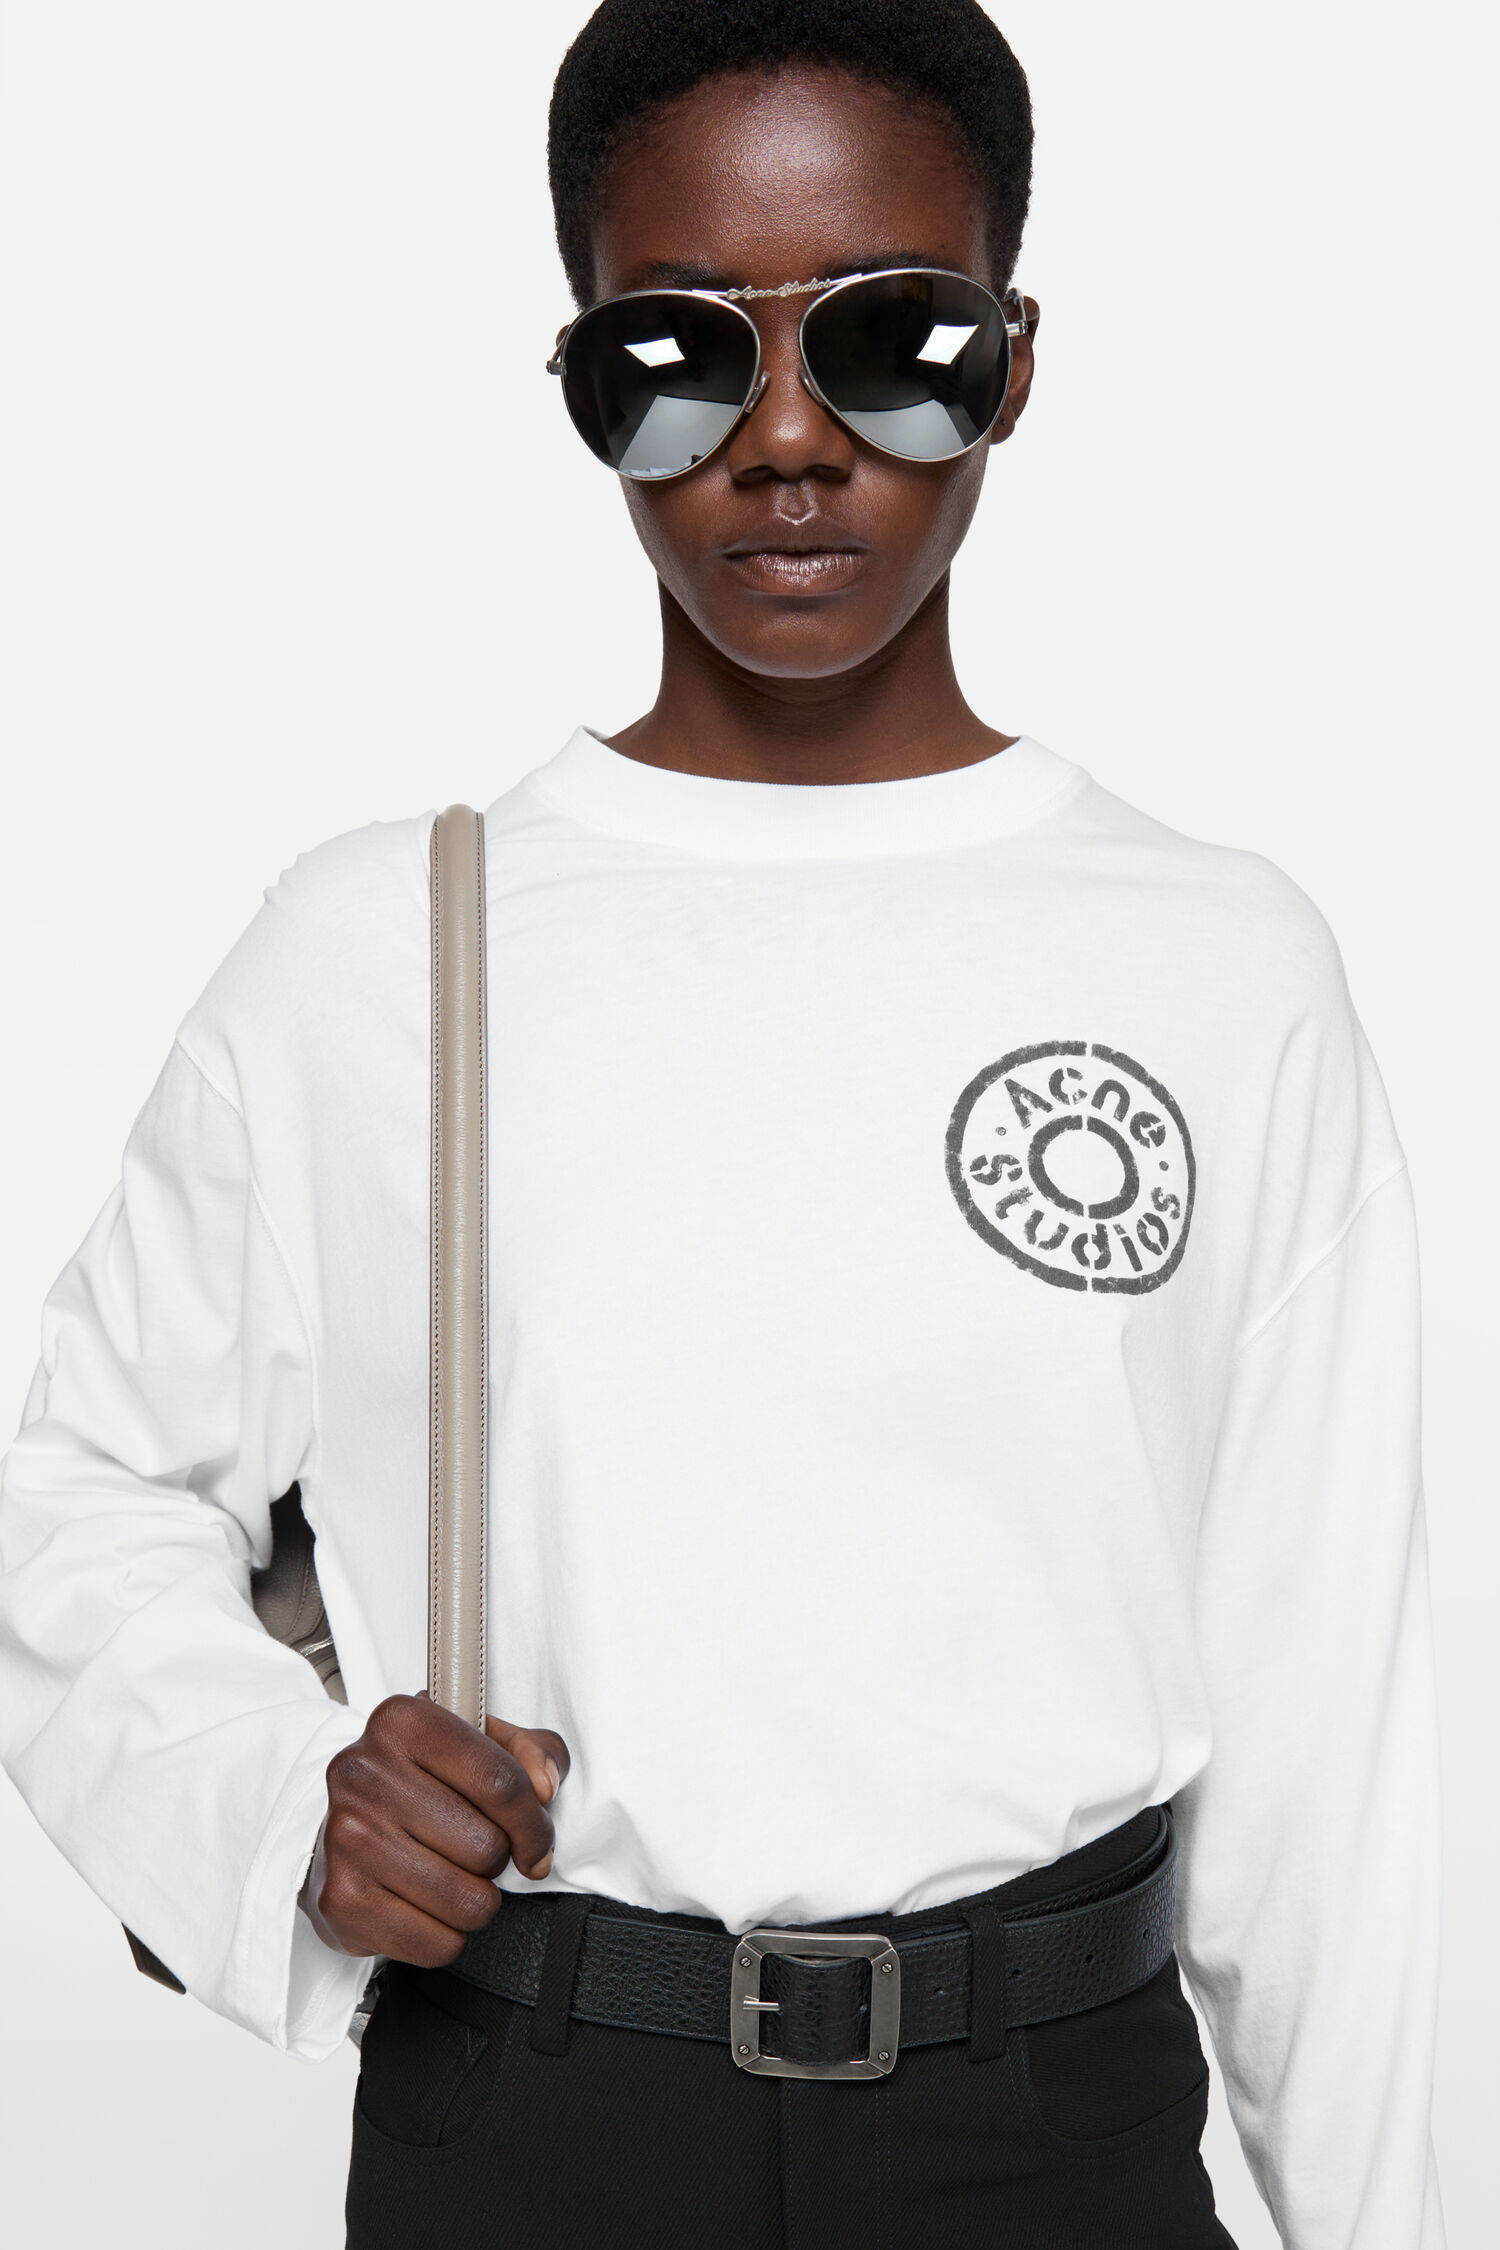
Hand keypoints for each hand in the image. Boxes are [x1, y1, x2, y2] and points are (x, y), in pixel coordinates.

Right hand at [302, 1691, 569, 1966]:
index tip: (537, 1845)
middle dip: (495, 1860)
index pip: (501, 1783)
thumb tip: (546, 1784)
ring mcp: (346, 1839)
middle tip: (468, 1850)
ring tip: (447, 1877)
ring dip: (474, 1901)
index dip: (535, 1825)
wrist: (335, 1828)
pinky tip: (422, 1906)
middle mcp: (365, 1775)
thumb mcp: (479, 1744)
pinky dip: (445, 1936)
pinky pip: (437, 1944)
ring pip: (468, 1901)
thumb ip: (530, 1750)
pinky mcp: (340, 1901)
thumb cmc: (418, 1784)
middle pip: (487, 1846)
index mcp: (404, 1721)